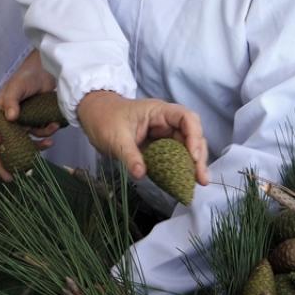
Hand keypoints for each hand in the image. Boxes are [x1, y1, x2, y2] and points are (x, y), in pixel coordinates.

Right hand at [0, 50, 59, 180]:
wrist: (48, 72)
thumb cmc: (26, 77)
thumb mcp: (17, 86)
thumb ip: (12, 100)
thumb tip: (11, 118)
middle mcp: (7, 122)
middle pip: (2, 146)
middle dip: (6, 163)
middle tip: (10, 178)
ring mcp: (21, 125)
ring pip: (23, 145)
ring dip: (35, 147)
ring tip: (47, 143)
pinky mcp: (35, 125)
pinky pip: (38, 138)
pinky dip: (46, 137)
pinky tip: (53, 132)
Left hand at [75, 91, 207, 184]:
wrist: (93, 116)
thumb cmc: (104, 119)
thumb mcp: (115, 137)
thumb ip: (129, 155)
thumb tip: (140, 174)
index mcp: (158, 111)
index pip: (186, 118)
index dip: (194, 136)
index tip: (192, 156)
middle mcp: (165, 122)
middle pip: (192, 135)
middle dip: (198, 156)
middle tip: (200, 178)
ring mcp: (163, 134)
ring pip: (186, 147)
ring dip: (194, 164)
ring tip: (198, 182)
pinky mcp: (159, 147)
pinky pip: (174, 156)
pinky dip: (181, 167)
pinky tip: (186, 181)